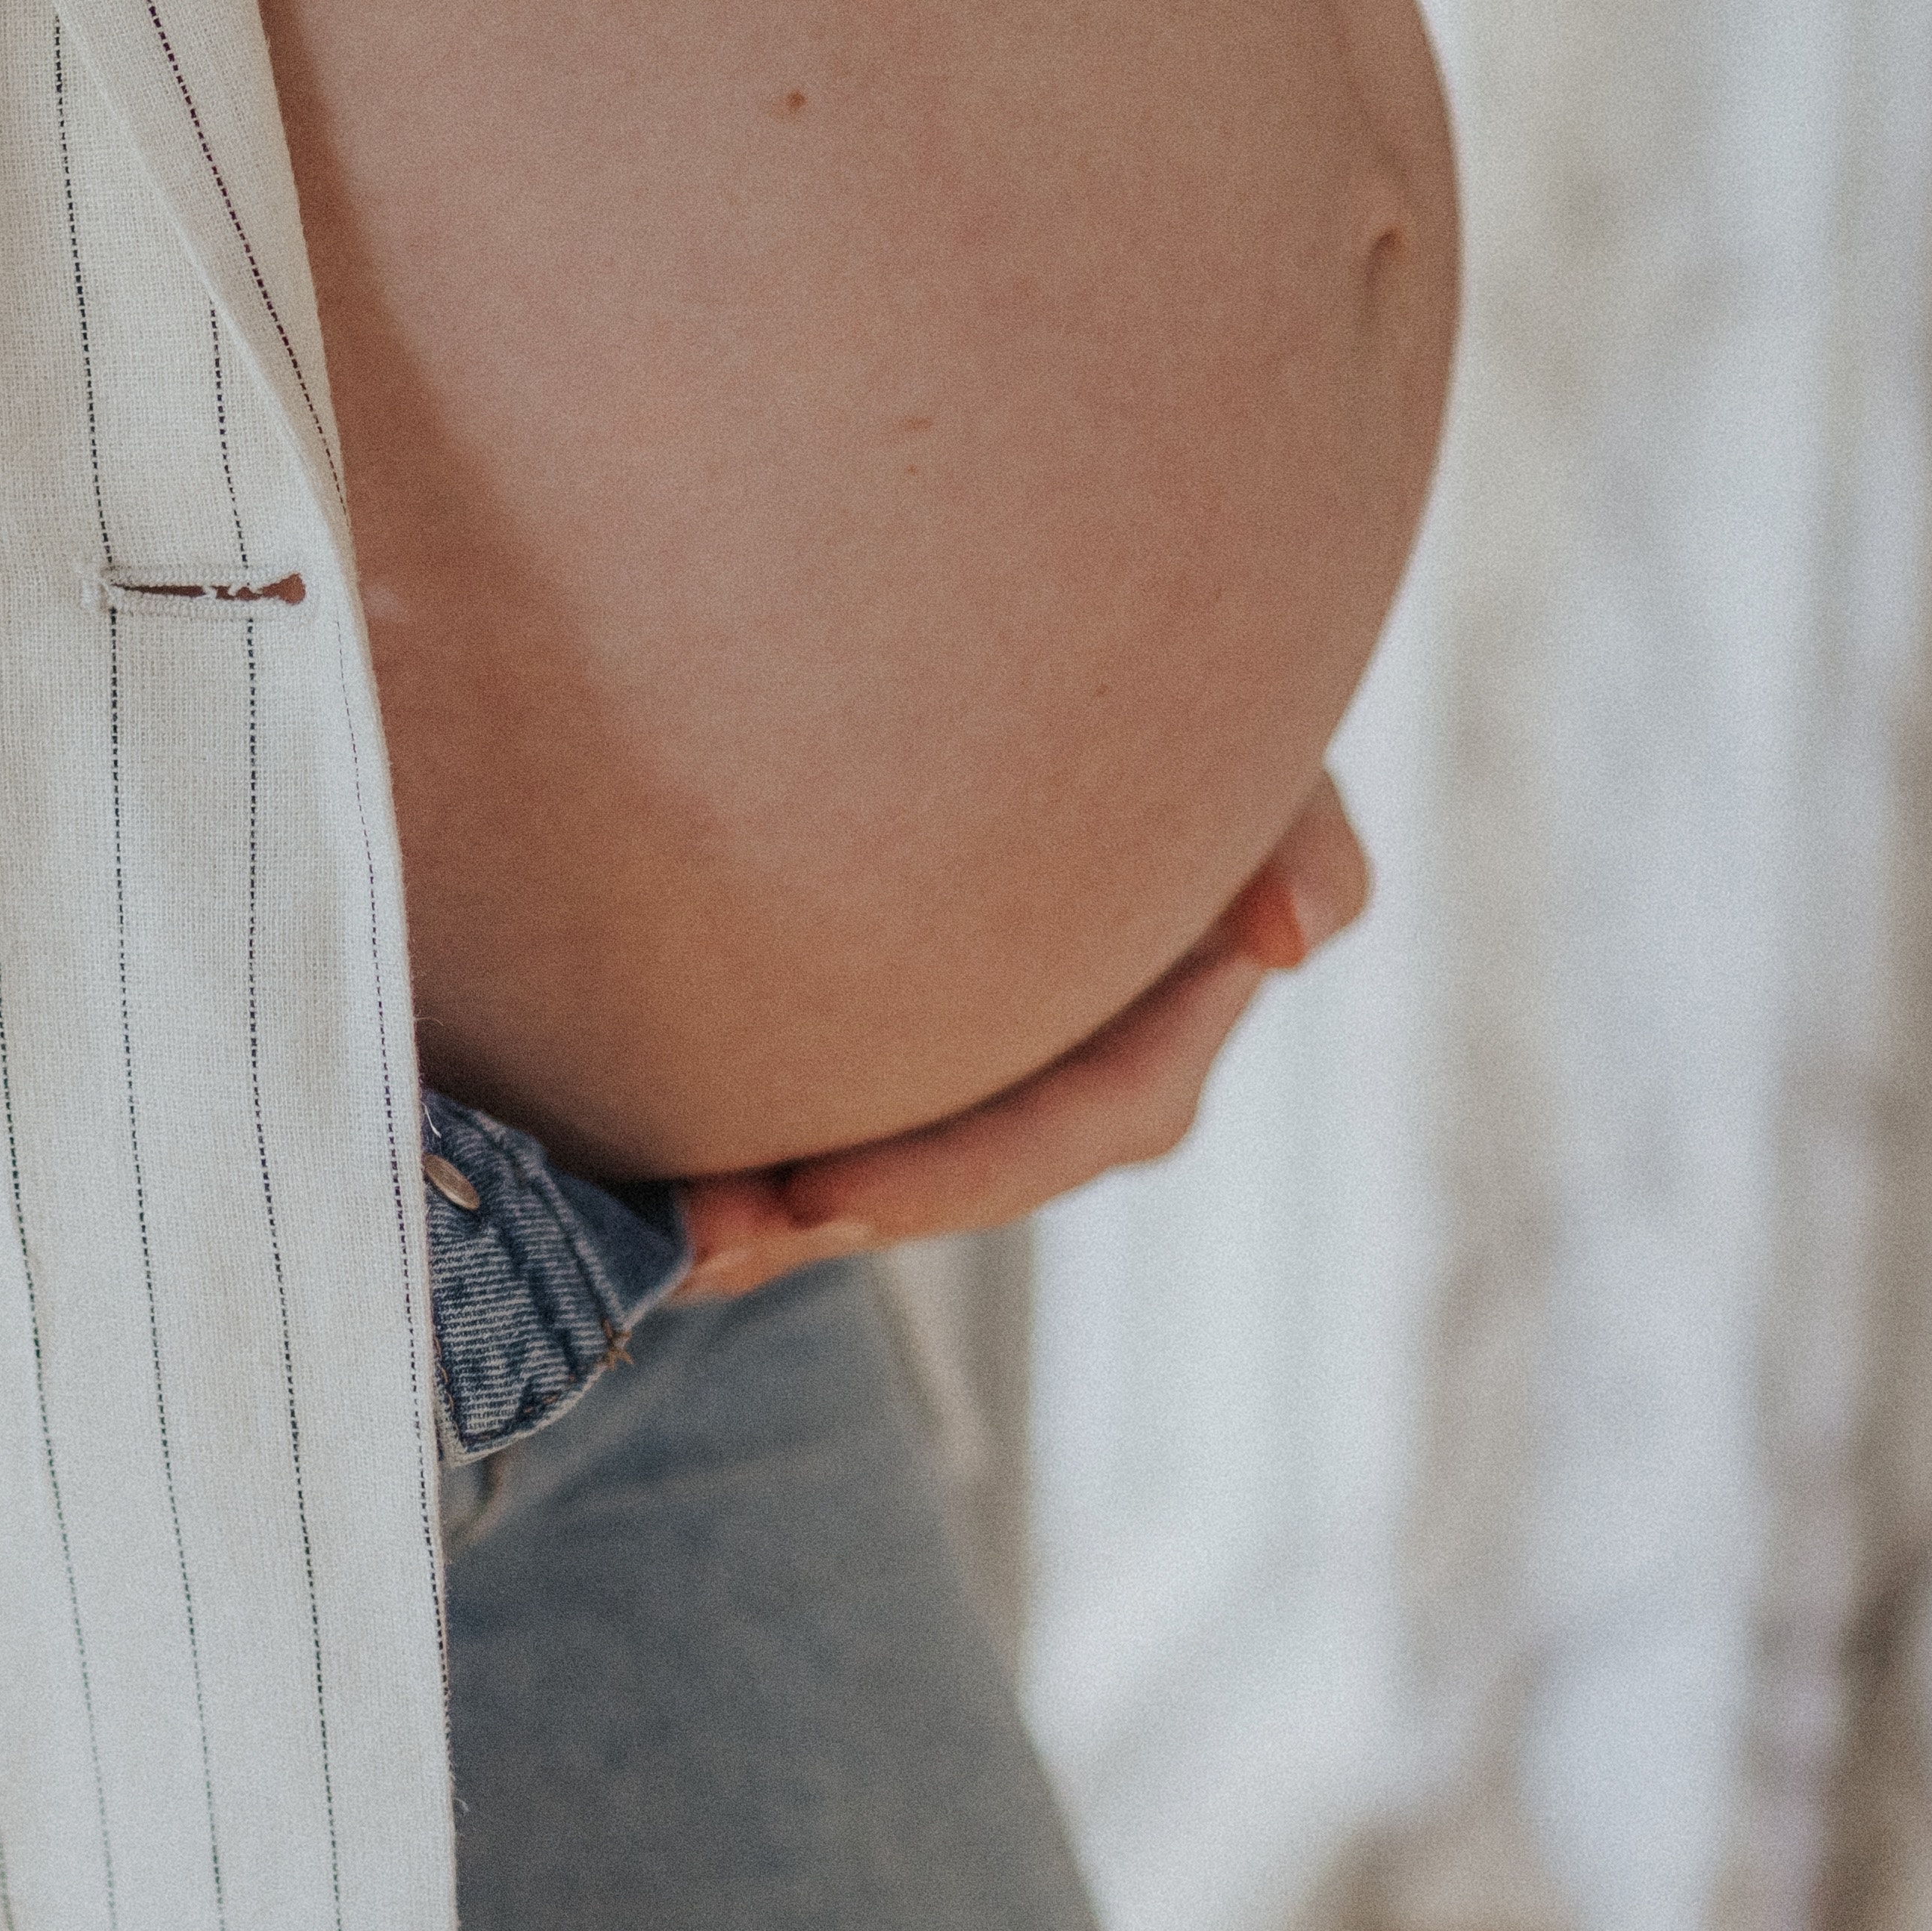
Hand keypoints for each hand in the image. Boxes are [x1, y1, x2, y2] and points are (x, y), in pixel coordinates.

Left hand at [673, 774, 1370, 1300]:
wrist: (1068, 691)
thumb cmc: (1178, 721)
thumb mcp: (1258, 770)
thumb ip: (1297, 832)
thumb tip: (1295, 932)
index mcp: (1146, 1061)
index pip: (1052, 1139)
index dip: (939, 1179)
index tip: (818, 1195)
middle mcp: (1054, 1108)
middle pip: (934, 1191)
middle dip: (816, 1222)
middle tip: (693, 1239)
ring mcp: (966, 1098)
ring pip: (860, 1181)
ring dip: (755, 1217)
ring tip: (650, 1231)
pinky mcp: (885, 1071)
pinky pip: (814, 1135)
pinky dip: (734, 1159)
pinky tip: (634, 1178)